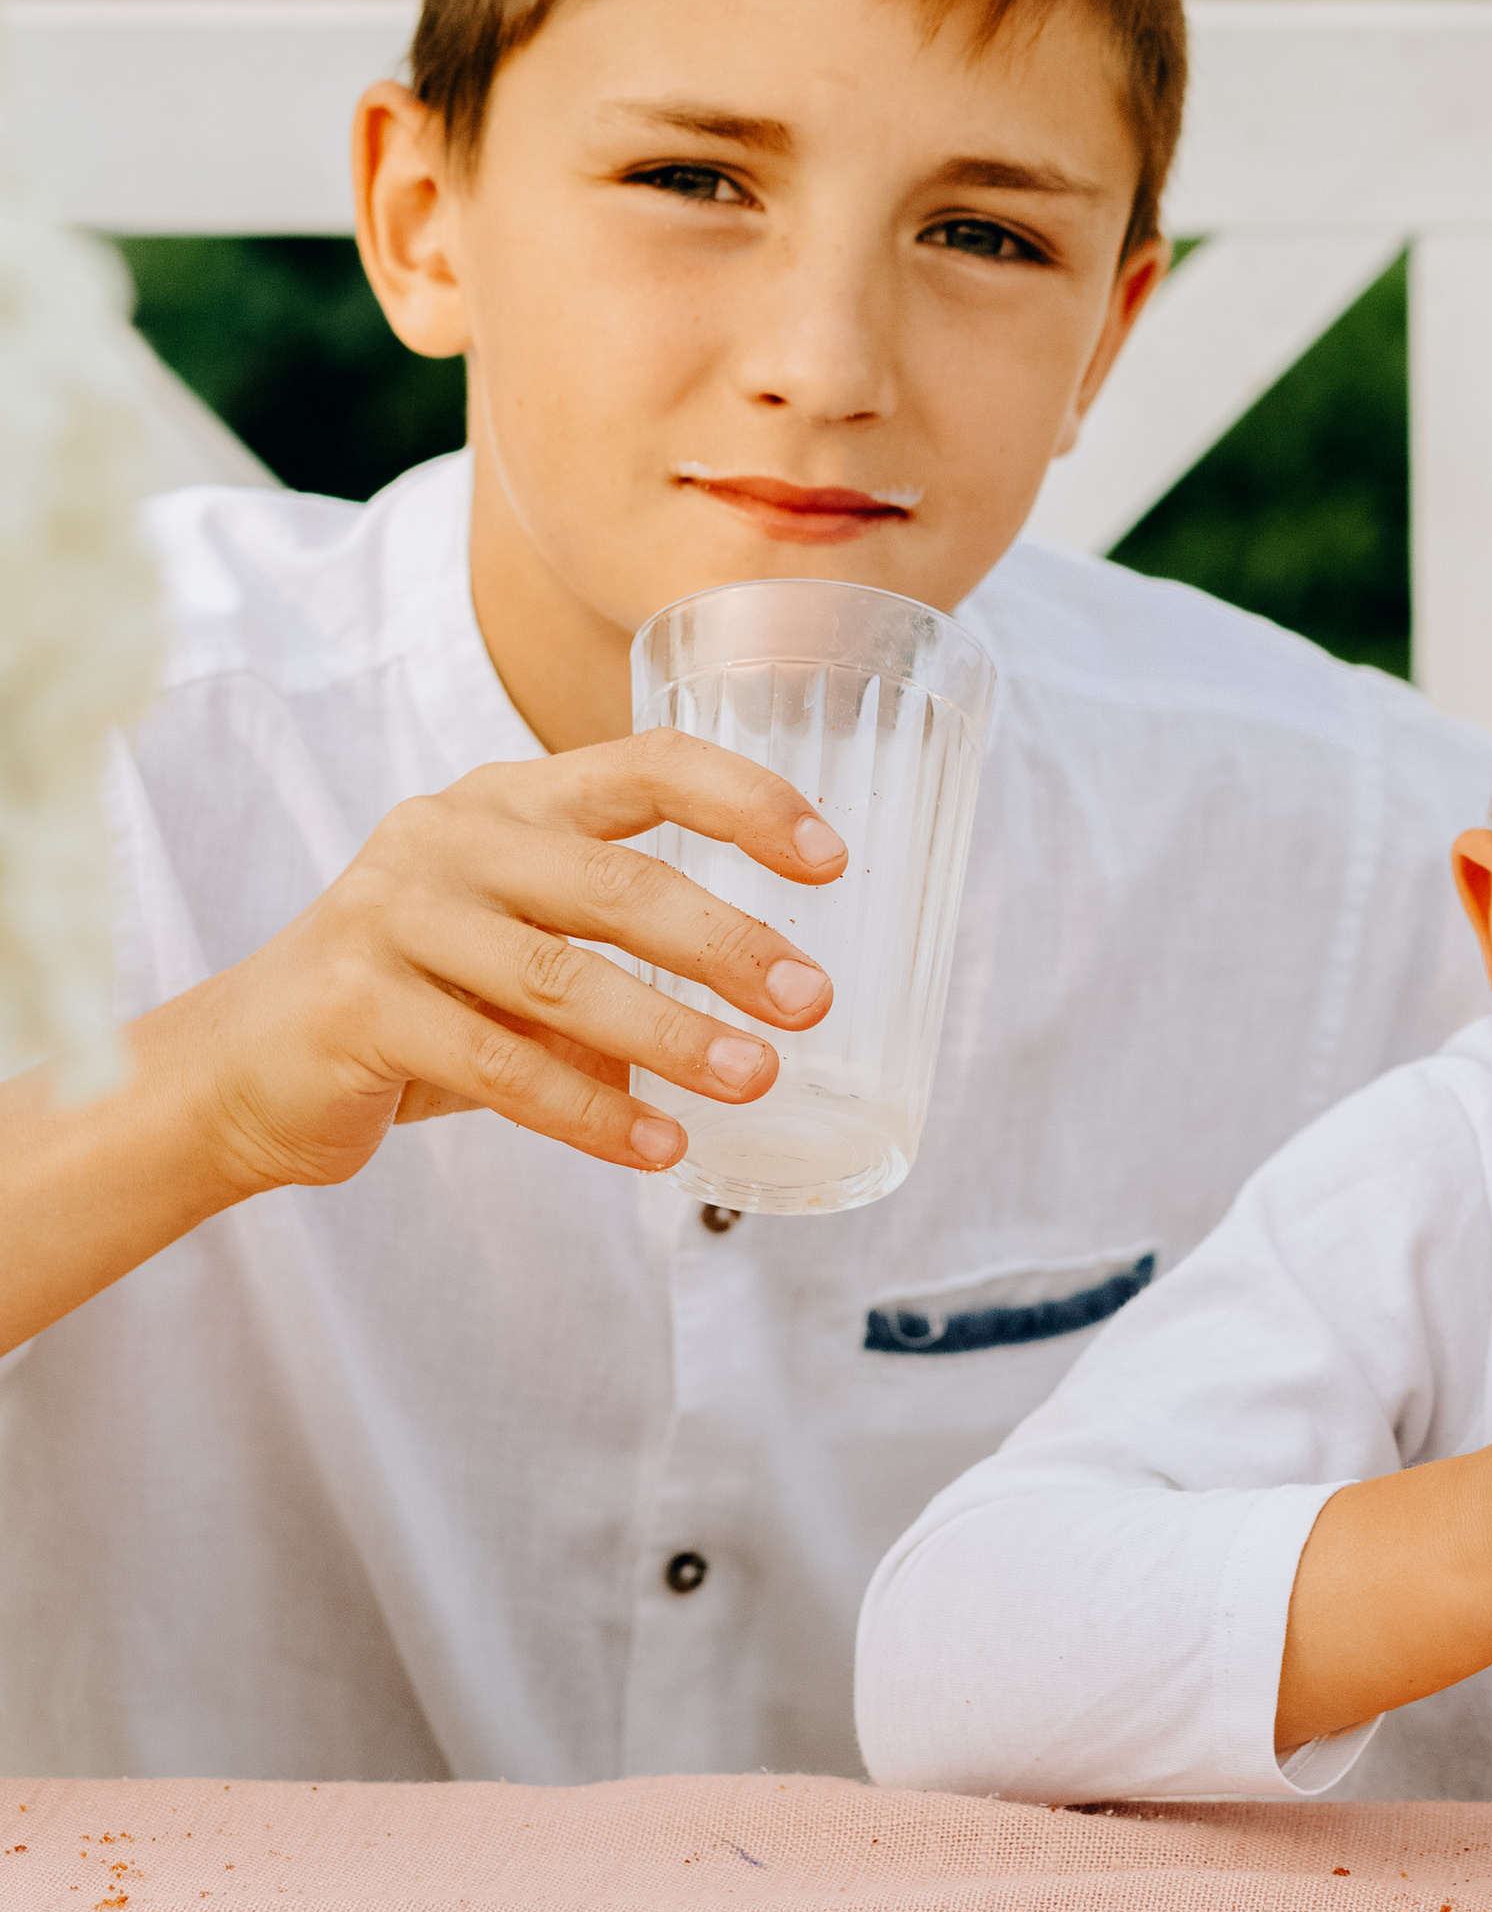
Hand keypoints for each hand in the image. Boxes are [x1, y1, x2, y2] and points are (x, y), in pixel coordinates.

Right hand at [185, 731, 847, 1198]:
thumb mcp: (517, 949)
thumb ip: (616, 950)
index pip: (646, 764)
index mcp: (507, 799)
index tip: (830, 860)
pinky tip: (657, 1147)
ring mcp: (395, 914)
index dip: (746, 802)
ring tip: (754, 1078)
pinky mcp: (358, 1006)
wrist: (240, 1068)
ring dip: (672, 1034)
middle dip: (729, 943)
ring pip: (564, 976)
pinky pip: (498, 1064)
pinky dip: (589, 1111)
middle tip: (813, 1001)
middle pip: (618, 880)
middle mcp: (451, 836)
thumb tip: (768, 994)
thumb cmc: (413, 999)